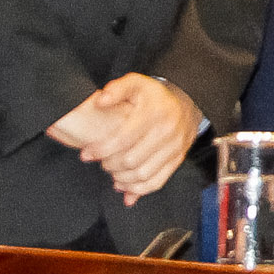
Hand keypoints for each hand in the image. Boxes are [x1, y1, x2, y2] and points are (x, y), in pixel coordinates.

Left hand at [44, 75, 203, 201]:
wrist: (187, 103)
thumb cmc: (154, 96)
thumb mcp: (136, 83)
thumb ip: (116, 89)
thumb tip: (100, 102)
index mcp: (155, 113)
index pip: (123, 139)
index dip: (101, 150)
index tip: (86, 154)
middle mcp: (167, 132)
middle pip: (131, 161)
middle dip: (109, 165)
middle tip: (101, 161)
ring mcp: (175, 148)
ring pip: (143, 175)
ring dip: (121, 179)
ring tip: (111, 172)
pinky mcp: (178, 160)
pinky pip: (157, 182)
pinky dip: (138, 189)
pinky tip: (124, 185)